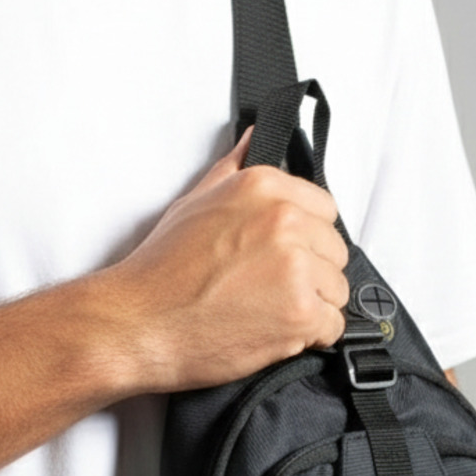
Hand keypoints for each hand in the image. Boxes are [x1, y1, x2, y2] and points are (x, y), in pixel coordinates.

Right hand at [101, 129, 350, 392]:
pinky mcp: (300, 311)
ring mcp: (295, 266)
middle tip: (267, 289)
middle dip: (311, 274)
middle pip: (335, 251)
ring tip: (265, 310)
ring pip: (337, 290)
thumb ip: (235, 169)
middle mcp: (284, 220)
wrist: (138, 323)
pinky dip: (310, 337)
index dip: (308, 239)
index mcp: (263, 187)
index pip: (325, 210)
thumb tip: (255, 138)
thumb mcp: (195, 201)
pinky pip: (333, 327)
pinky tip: (273, 330)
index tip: (284, 255)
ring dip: (312, 306)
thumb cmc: (162, 270)